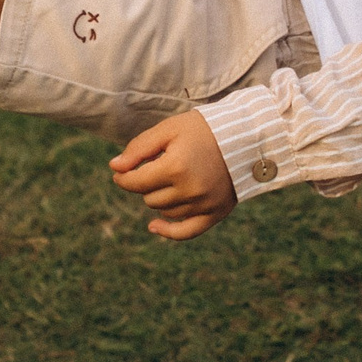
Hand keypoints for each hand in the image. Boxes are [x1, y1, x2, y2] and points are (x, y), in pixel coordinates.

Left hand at [109, 111, 237, 240]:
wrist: (247, 137)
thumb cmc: (204, 129)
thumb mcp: (170, 129)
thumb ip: (139, 148)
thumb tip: (115, 167)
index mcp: (175, 167)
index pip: (134, 182)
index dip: (123, 176)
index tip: (121, 170)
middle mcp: (189, 190)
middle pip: (148, 197)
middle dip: (147, 183)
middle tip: (158, 165)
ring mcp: (203, 204)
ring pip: (164, 211)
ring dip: (161, 197)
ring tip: (173, 178)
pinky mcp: (215, 213)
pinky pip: (186, 232)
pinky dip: (168, 231)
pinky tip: (153, 227)